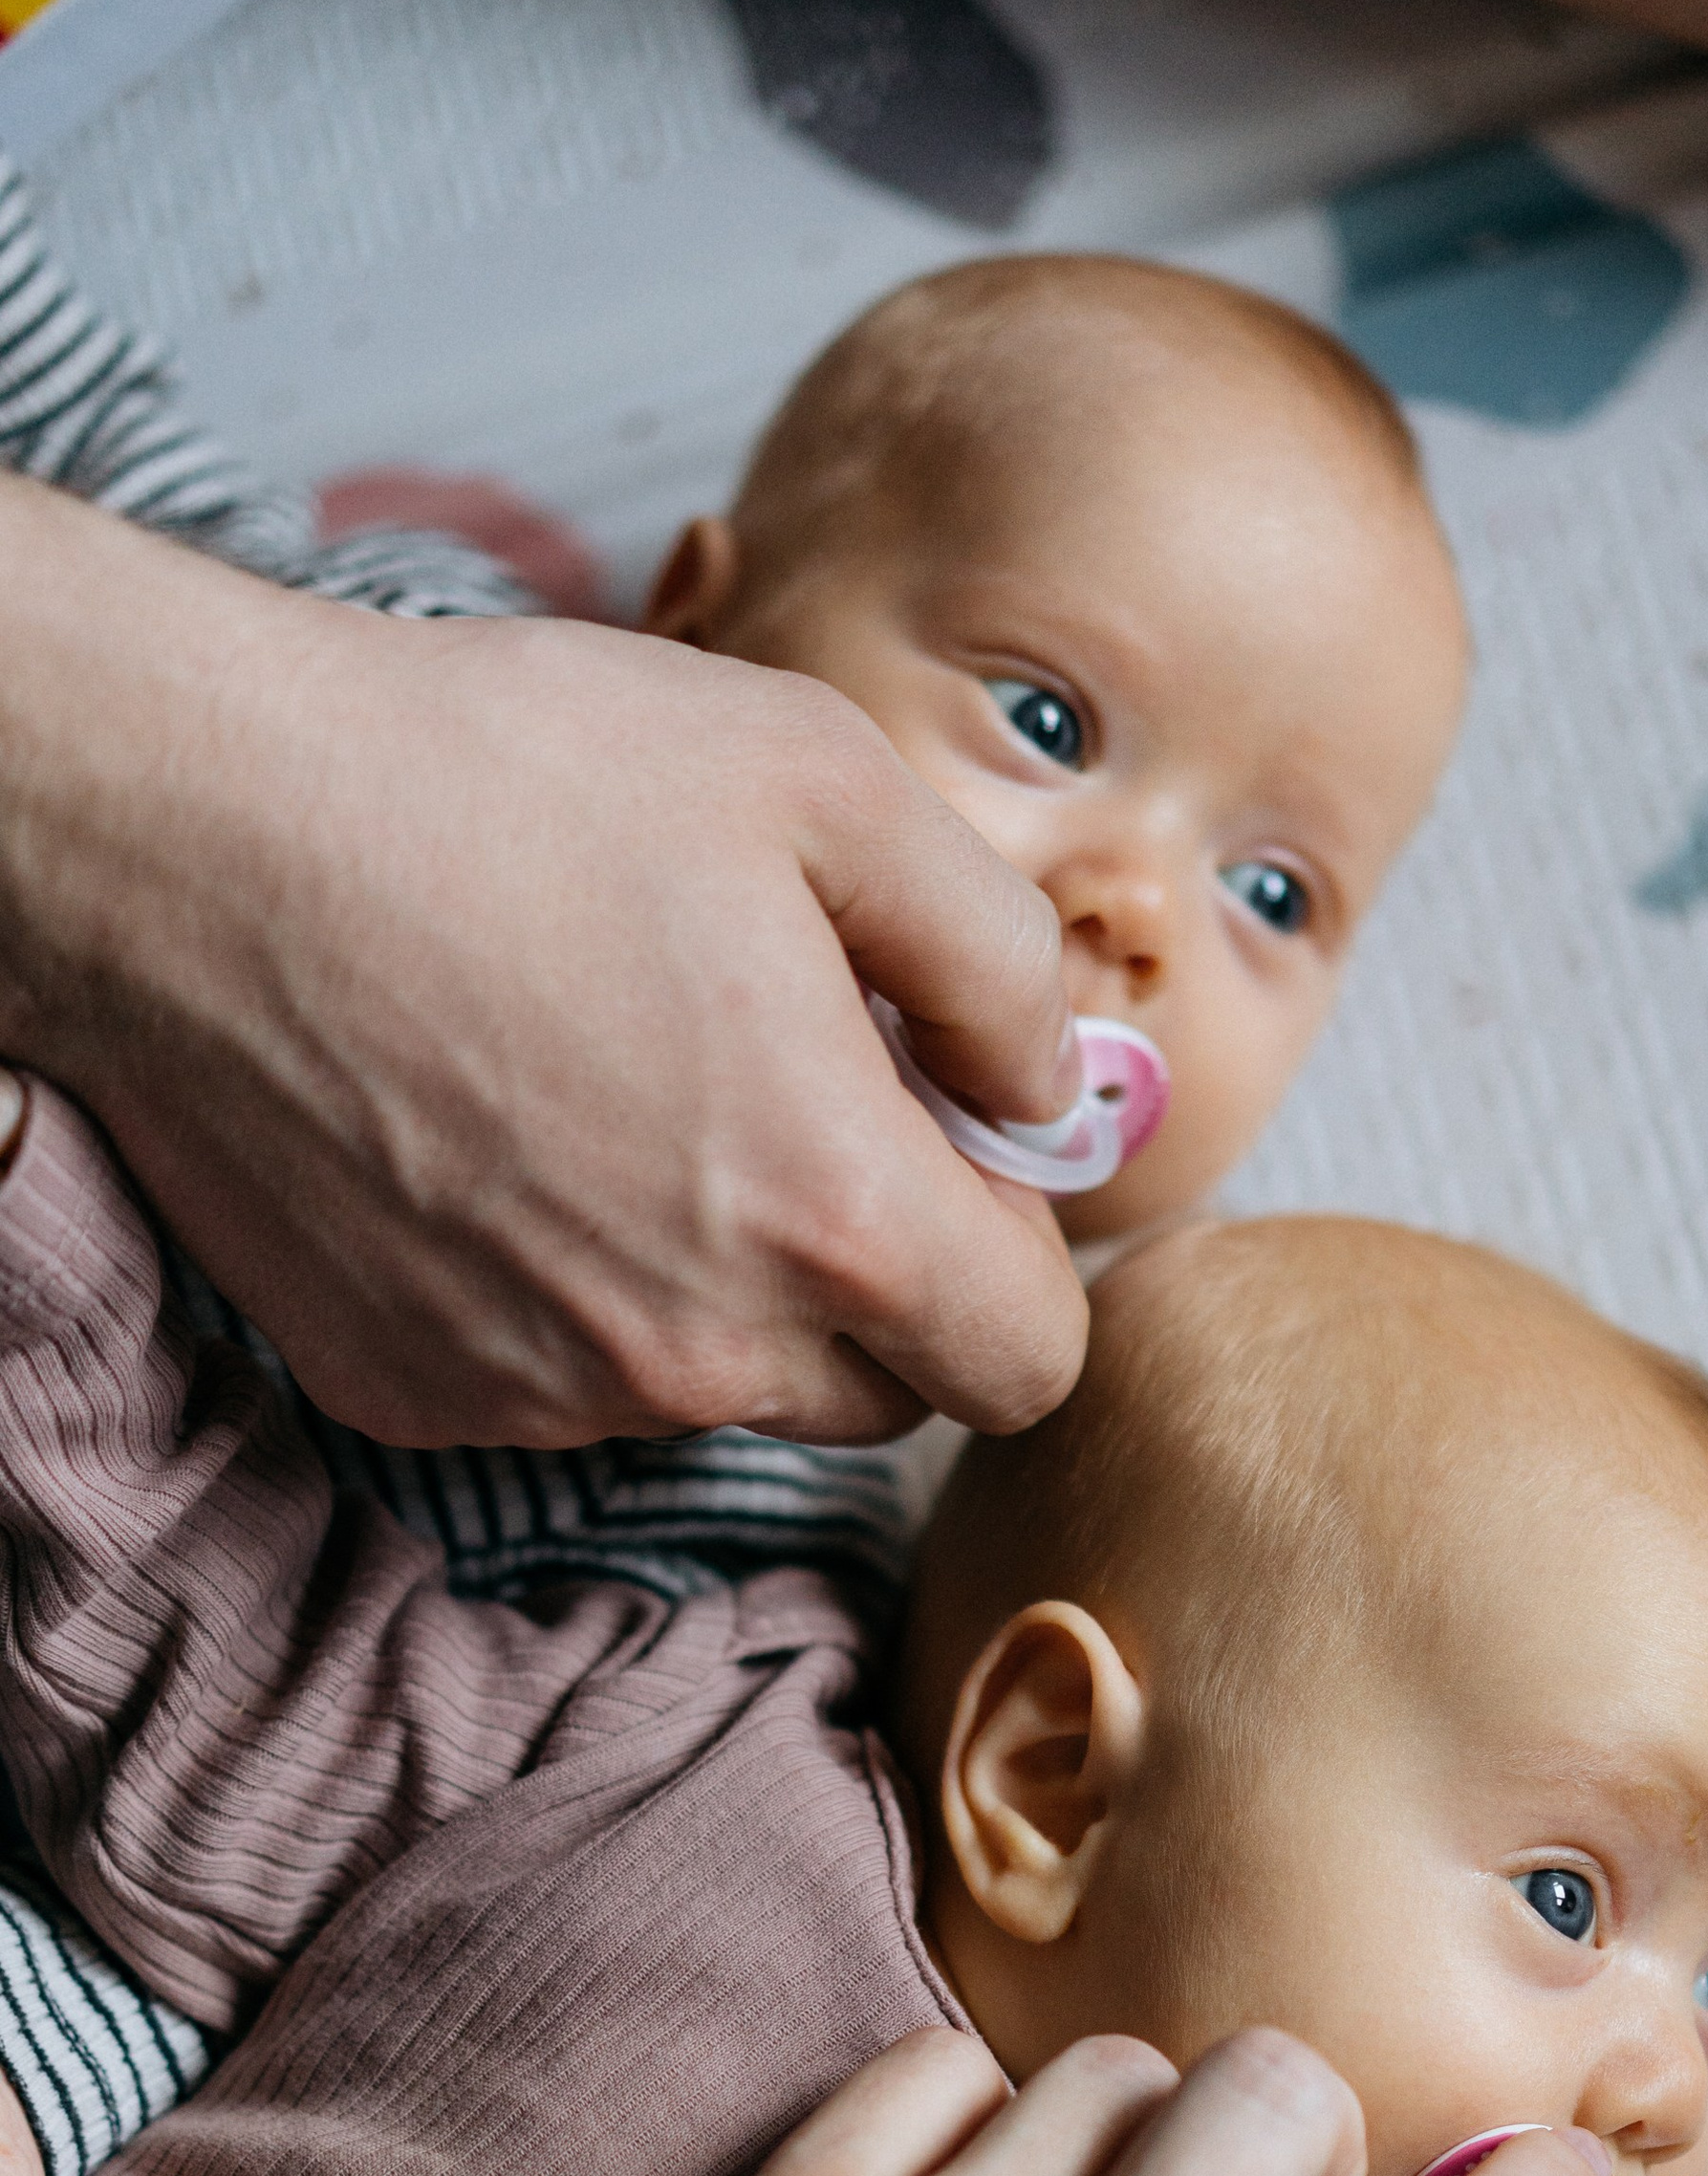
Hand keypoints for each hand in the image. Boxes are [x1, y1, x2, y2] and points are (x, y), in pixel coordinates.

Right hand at [0, 480, 1085, 1449]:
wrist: (193, 834)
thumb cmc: (497, 780)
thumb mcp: (822, 781)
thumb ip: (994, 958)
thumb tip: (1048, 1089)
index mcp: (832, 1217)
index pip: (1027, 1363)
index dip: (1019, 1256)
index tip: (955, 1152)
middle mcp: (695, 1353)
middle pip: (884, 1393)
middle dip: (881, 1274)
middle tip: (796, 1097)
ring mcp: (545, 1395)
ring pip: (721, 1388)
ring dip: (722, 1283)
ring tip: (628, 1090)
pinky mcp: (418, 1393)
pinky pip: (565, 1384)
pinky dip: (572, 1293)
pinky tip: (506, 1139)